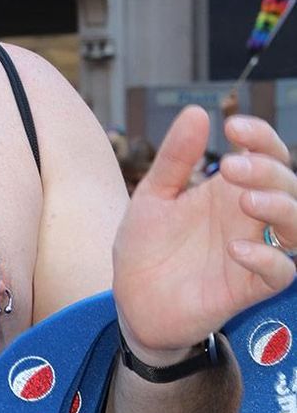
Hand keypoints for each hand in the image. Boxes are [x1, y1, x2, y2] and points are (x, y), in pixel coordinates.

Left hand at [113, 107, 296, 355]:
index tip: (232, 127)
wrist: (130, 300)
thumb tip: (197, 112)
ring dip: (280, 207)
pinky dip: (266, 258)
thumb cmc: (146, 245)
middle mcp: (249, 216)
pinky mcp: (249, 287)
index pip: (266, 153)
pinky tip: (236, 248)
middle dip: (266, 169)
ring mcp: (254, 250)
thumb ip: (175, 158)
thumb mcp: (153, 195)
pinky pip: (280, 272)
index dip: (260, 136)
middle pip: (286, 183)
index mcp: (230, 188)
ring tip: (245, 200)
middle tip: (231, 167)